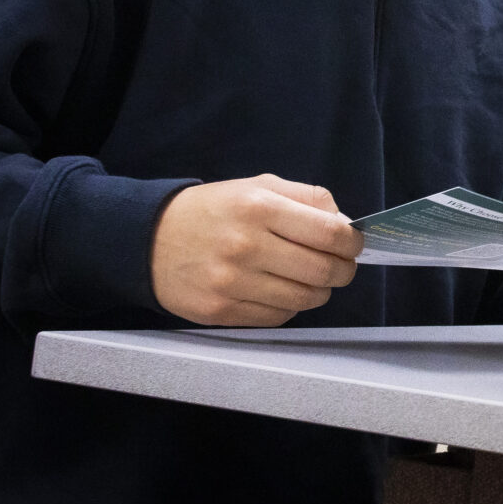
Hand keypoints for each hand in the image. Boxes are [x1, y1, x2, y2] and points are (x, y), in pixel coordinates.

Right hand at [152, 174, 360, 326]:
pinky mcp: (220, 311)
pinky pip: (278, 317)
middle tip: (342, 266)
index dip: (352, 242)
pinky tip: (281, 290)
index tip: (354, 244)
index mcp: (259, 207)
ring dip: (319, 291)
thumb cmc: (213, 211)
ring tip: (311, 279)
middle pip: (323, 270)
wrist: (148, 240)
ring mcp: (231, 283)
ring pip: (304, 299)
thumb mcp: (257, 186)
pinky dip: (290, 307)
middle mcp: (246, 246)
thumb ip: (306, 198)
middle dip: (344, 270)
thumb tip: (345, 222)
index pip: (329, 232)